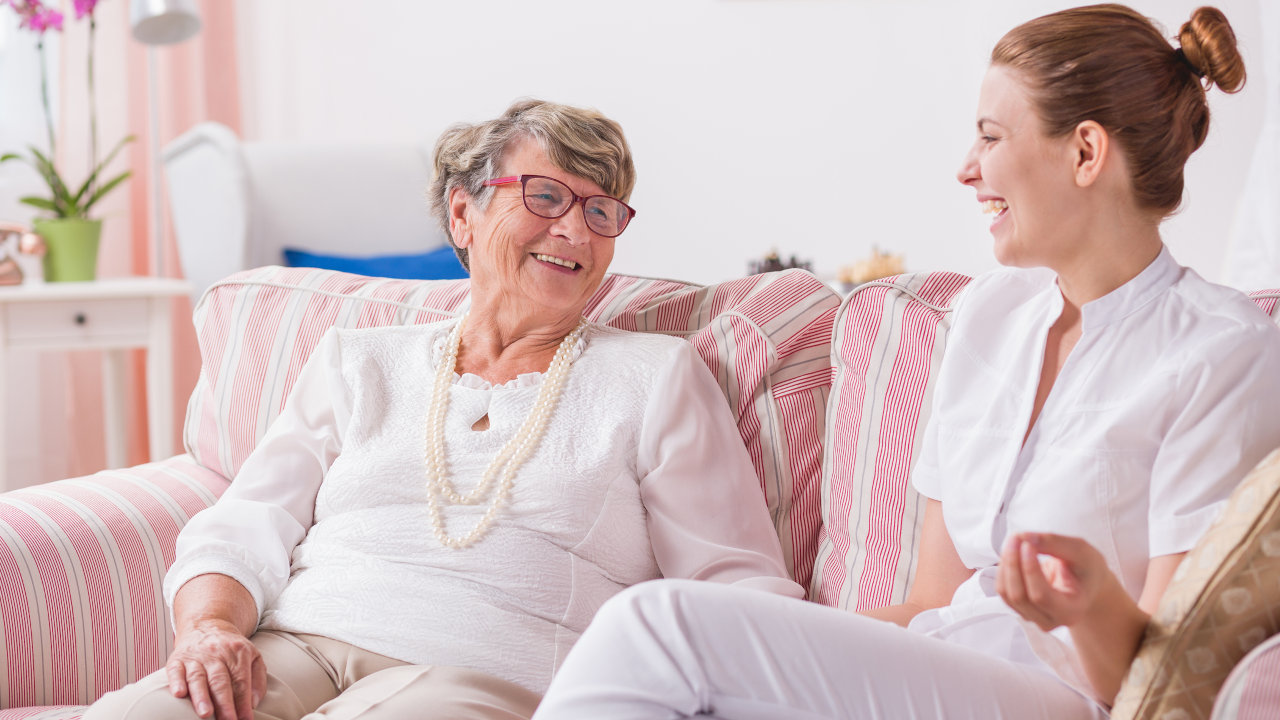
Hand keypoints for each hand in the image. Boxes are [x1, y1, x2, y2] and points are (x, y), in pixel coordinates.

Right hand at [165, 619, 265, 719]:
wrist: (207, 625)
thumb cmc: (232, 648)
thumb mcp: (253, 657)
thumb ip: (258, 679)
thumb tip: (253, 703)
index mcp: (239, 653)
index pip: (241, 681)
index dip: (243, 702)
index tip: (245, 719)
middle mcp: (217, 653)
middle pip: (221, 681)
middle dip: (224, 704)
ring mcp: (196, 656)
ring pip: (198, 677)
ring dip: (201, 696)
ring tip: (205, 714)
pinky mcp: (178, 658)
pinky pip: (175, 670)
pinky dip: (176, 682)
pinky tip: (179, 694)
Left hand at [996, 532, 1114, 631]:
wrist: (1085, 583)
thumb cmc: (1086, 568)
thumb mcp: (1080, 551)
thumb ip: (1054, 543)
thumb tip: (1024, 538)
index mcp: (1071, 612)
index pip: (1040, 596)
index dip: (1029, 569)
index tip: (1027, 544)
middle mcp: (1050, 620)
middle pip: (1019, 596)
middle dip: (1013, 563)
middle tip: (1017, 537)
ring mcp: (1032, 617)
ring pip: (1007, 593)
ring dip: (1006, 564)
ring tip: (1015, 541)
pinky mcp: (1019, 608)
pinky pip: (1003, 590)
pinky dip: (1004, 569)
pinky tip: (1013, 553)